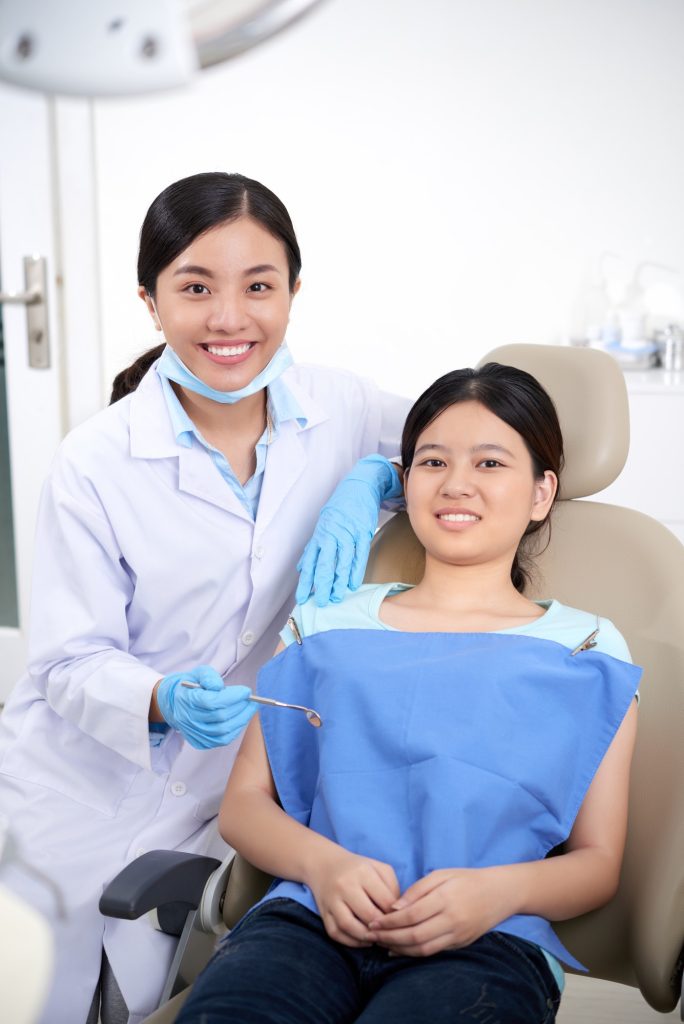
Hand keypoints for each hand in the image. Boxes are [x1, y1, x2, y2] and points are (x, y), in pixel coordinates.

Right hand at [156, 665, 256, 749]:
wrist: (175, 703)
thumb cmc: (191, 686)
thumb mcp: (198, 673)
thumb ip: (209, 677)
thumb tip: (219, 686)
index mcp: (186, 700)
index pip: (212, 702)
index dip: (233, 697)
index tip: (246, 691)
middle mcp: (188, 719)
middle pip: (220, 717)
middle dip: (240, 708)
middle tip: (251, 700)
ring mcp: (193, 733)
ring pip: (223, 731)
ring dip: (241, 720)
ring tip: (249, 708)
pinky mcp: (200, 742)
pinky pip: (222, 740)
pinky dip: (235, 730)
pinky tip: (241, 719)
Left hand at [296, 455, 401, 606]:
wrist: (360, 486)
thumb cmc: (340, 507)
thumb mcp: (323, 524)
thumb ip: (313, 548)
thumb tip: (302, 567)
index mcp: (320, 534)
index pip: (311, 562)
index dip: (306, 582)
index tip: (302, 598)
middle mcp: (332, 535)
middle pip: (325, 564)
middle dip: (322, 586)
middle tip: (321, 603)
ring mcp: (348, 534)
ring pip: (342, 563)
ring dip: (338, 582)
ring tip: (336, 598)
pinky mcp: (363, 532)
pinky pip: (359, 555)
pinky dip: (355, 571)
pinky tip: (352, 584)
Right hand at [307, 848, 399, 947]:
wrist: (325, 864)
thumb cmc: (358, 869)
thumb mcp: (379, 868)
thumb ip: (392, 887)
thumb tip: (397, 913)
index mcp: (363, 872)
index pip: (385, 900)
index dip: (396, 914)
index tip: (400, 920)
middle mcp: (345, 885)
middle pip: (368, 915)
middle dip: (382, 928)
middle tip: (389, 932)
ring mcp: (332, 899)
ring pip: (349, 926)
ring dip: (366, 938)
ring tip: (376, 938)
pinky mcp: (323, 912)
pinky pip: (336, 933)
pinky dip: (350, 942)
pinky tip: (362, 940)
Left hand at [367, 868, 510, 956]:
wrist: (500, 893)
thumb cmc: (467, 879)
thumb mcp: (442, 874)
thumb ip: (417, 890)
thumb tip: (394, 907)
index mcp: (445, 899)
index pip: (411, 915)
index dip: (389, 921)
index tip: (373, 921)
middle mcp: (452, 920)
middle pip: (414, 936)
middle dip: (390, 937)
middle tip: (372, 935)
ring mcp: (458, 935)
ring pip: (423, 949)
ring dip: (400, 949)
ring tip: (382, 943)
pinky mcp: (461, 944)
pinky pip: (434, 952)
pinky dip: (414, 953)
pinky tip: (400, 949)